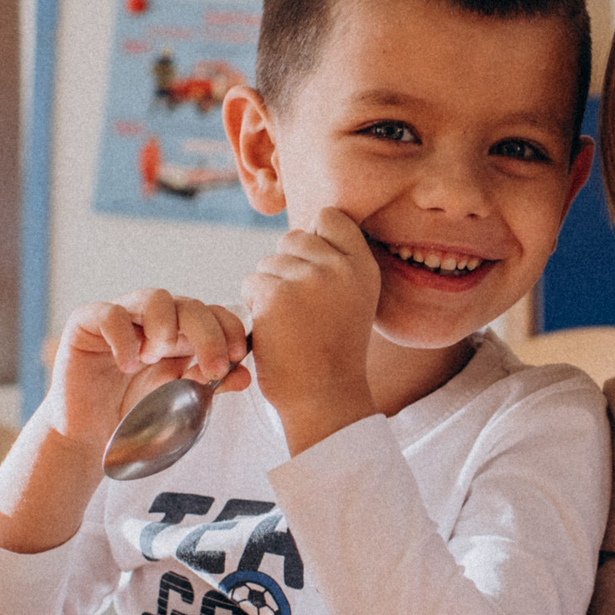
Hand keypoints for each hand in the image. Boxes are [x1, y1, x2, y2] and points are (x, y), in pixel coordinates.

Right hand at [46, 288, 250, 449]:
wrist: (89, 436)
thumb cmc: (132, 414)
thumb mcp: (177, 401)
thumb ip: (209, 385)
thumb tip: (245, 376)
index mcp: (179, 333)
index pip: (212, 314)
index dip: (229, 328)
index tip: (237, 356)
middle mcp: (152, 319)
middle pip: (189, 304)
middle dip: (208, 334)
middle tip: (213, 367)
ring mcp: (120, 317)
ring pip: (154, 297)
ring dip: (165, 327)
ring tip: (156, 359)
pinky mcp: (86, 322)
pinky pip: (110, 314)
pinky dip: (125, 339)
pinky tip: (128, 365)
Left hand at [242, 206, 381, 454]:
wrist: (325, 398)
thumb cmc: (334, 352)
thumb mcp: (355, 299)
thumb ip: (339, 264)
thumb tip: (309, 229)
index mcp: (363, 266)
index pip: (330, 217)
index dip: (315, 239)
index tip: (316, 273)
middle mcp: (339, 267)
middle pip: (293, 238)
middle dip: (288, 267)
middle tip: (301, 309)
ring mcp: (307, 279)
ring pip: (268, 262)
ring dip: (269, 289)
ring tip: (290, 324)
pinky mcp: (275, 296)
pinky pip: (251, 283)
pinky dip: (254, 306)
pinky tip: (273, 330)